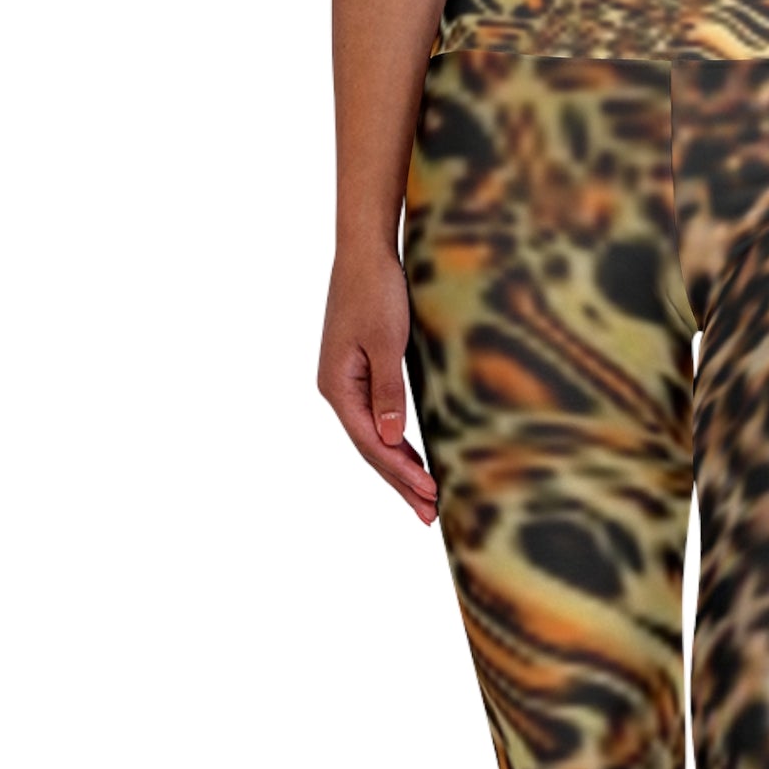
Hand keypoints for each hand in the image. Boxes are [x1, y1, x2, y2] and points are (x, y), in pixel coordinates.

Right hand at [317, 243, 437, 526]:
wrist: (365, 252)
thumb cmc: (375, 290)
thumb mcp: (385, 342)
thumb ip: (388, 391)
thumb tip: (390, 437)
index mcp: (338, 386)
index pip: (372, 443)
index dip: (402, 472)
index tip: (431, 493)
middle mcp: (337, 390)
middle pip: (371, 449)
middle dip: (401, 483)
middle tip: (430, 515)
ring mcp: (347, 384)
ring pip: (374, 438)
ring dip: (399, 469)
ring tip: (424, 499)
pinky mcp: (360, 374)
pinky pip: (377, 421)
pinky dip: (396, 444)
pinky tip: (410, 459)